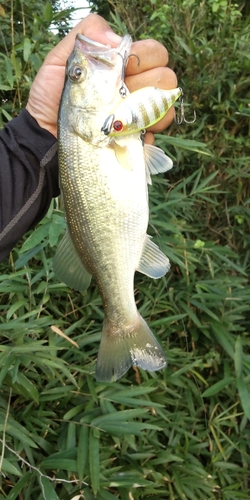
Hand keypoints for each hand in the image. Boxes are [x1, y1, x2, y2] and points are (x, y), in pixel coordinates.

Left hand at [26, 14, 176, 141]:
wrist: (45, 136)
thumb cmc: (50, 99)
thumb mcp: (59, 61)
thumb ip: (85, 38)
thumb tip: (116, 39)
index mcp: (122, 68)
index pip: (155, 53)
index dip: (144, 57)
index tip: (123, 67)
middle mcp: (135, 89)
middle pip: (167, 77)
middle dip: (148, 81)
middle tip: (122, 92)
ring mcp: (138, 115)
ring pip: (166, 105)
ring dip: (148, 107)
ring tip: (121, 113)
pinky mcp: (136, 140)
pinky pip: (156, 135)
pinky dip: (144, 131)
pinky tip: (122, 132)